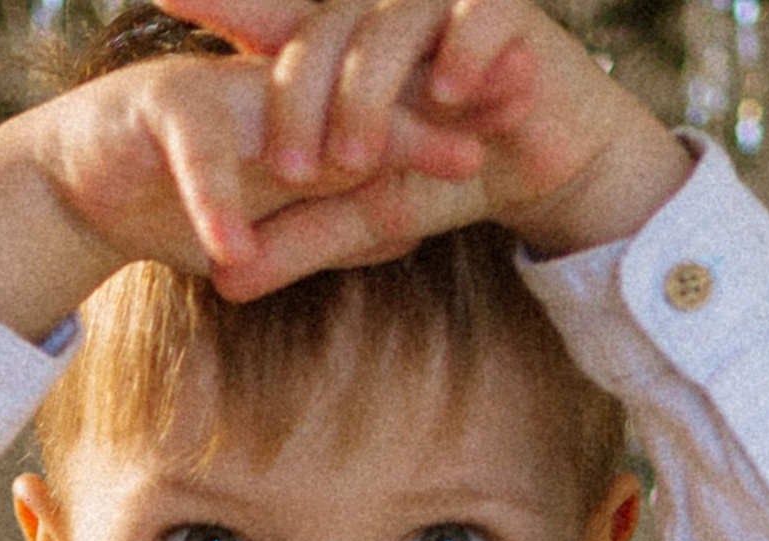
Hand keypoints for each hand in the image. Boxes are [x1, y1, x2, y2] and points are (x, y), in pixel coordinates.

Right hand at [0, 49, 485, 334]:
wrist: (71, 193)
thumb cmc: (172, 207)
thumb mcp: (267, 227)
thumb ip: (332, 223)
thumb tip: (413, 229)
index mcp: (300, 107)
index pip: (384, 107)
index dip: (444, 112)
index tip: (513, 128)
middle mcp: (268, 85)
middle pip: (356, 95)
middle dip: (423, 114)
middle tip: (489, 136)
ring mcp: (216, 89)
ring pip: (289, 114)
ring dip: (339, 157)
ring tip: (394, 199)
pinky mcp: (158, 110)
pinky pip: (198, 157)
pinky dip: (217, 205)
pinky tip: (238, 255)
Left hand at [161, 0, 691, 268]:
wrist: (547, 163)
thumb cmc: (449, 174)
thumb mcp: (365, 215)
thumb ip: (298, 238)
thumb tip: (225, 285)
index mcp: (343, 49)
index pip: (270, 18)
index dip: (221, 0)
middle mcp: (384, 15)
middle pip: (320, 33)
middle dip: (298, 100)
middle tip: (287, 167)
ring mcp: (441, 8)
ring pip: (385, 28)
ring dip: (365, 94)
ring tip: (355, 159)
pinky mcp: (504, 12)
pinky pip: (471, 19)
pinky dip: (457, 56)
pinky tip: (449, 97)